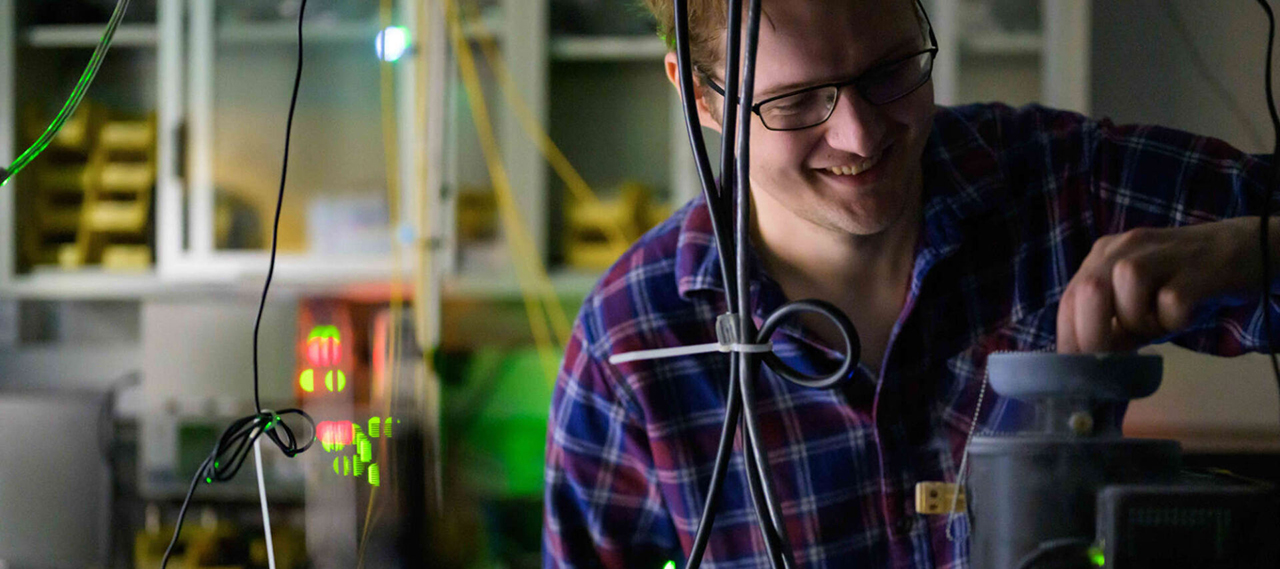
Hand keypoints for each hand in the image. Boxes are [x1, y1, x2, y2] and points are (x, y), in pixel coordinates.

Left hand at [1056, 217, 1270, 352]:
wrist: (1240, 249)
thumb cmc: (1181, 282)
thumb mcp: (1138, 302)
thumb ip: (1112, 325)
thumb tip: (1086, 364)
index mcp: (1103, 255)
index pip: (1069, 298)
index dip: (1068, 337)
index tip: (1074, 369)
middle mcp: (1124, 247)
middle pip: (1089, 291)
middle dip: (1094, 336)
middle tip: (1111, 360)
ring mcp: (1160, 253)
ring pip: (1127, 295)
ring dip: (1140, 323)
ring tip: (1160, 323)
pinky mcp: (1195, 267)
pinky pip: (1171, 303)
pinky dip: (1174, 320)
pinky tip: (1186, 314)